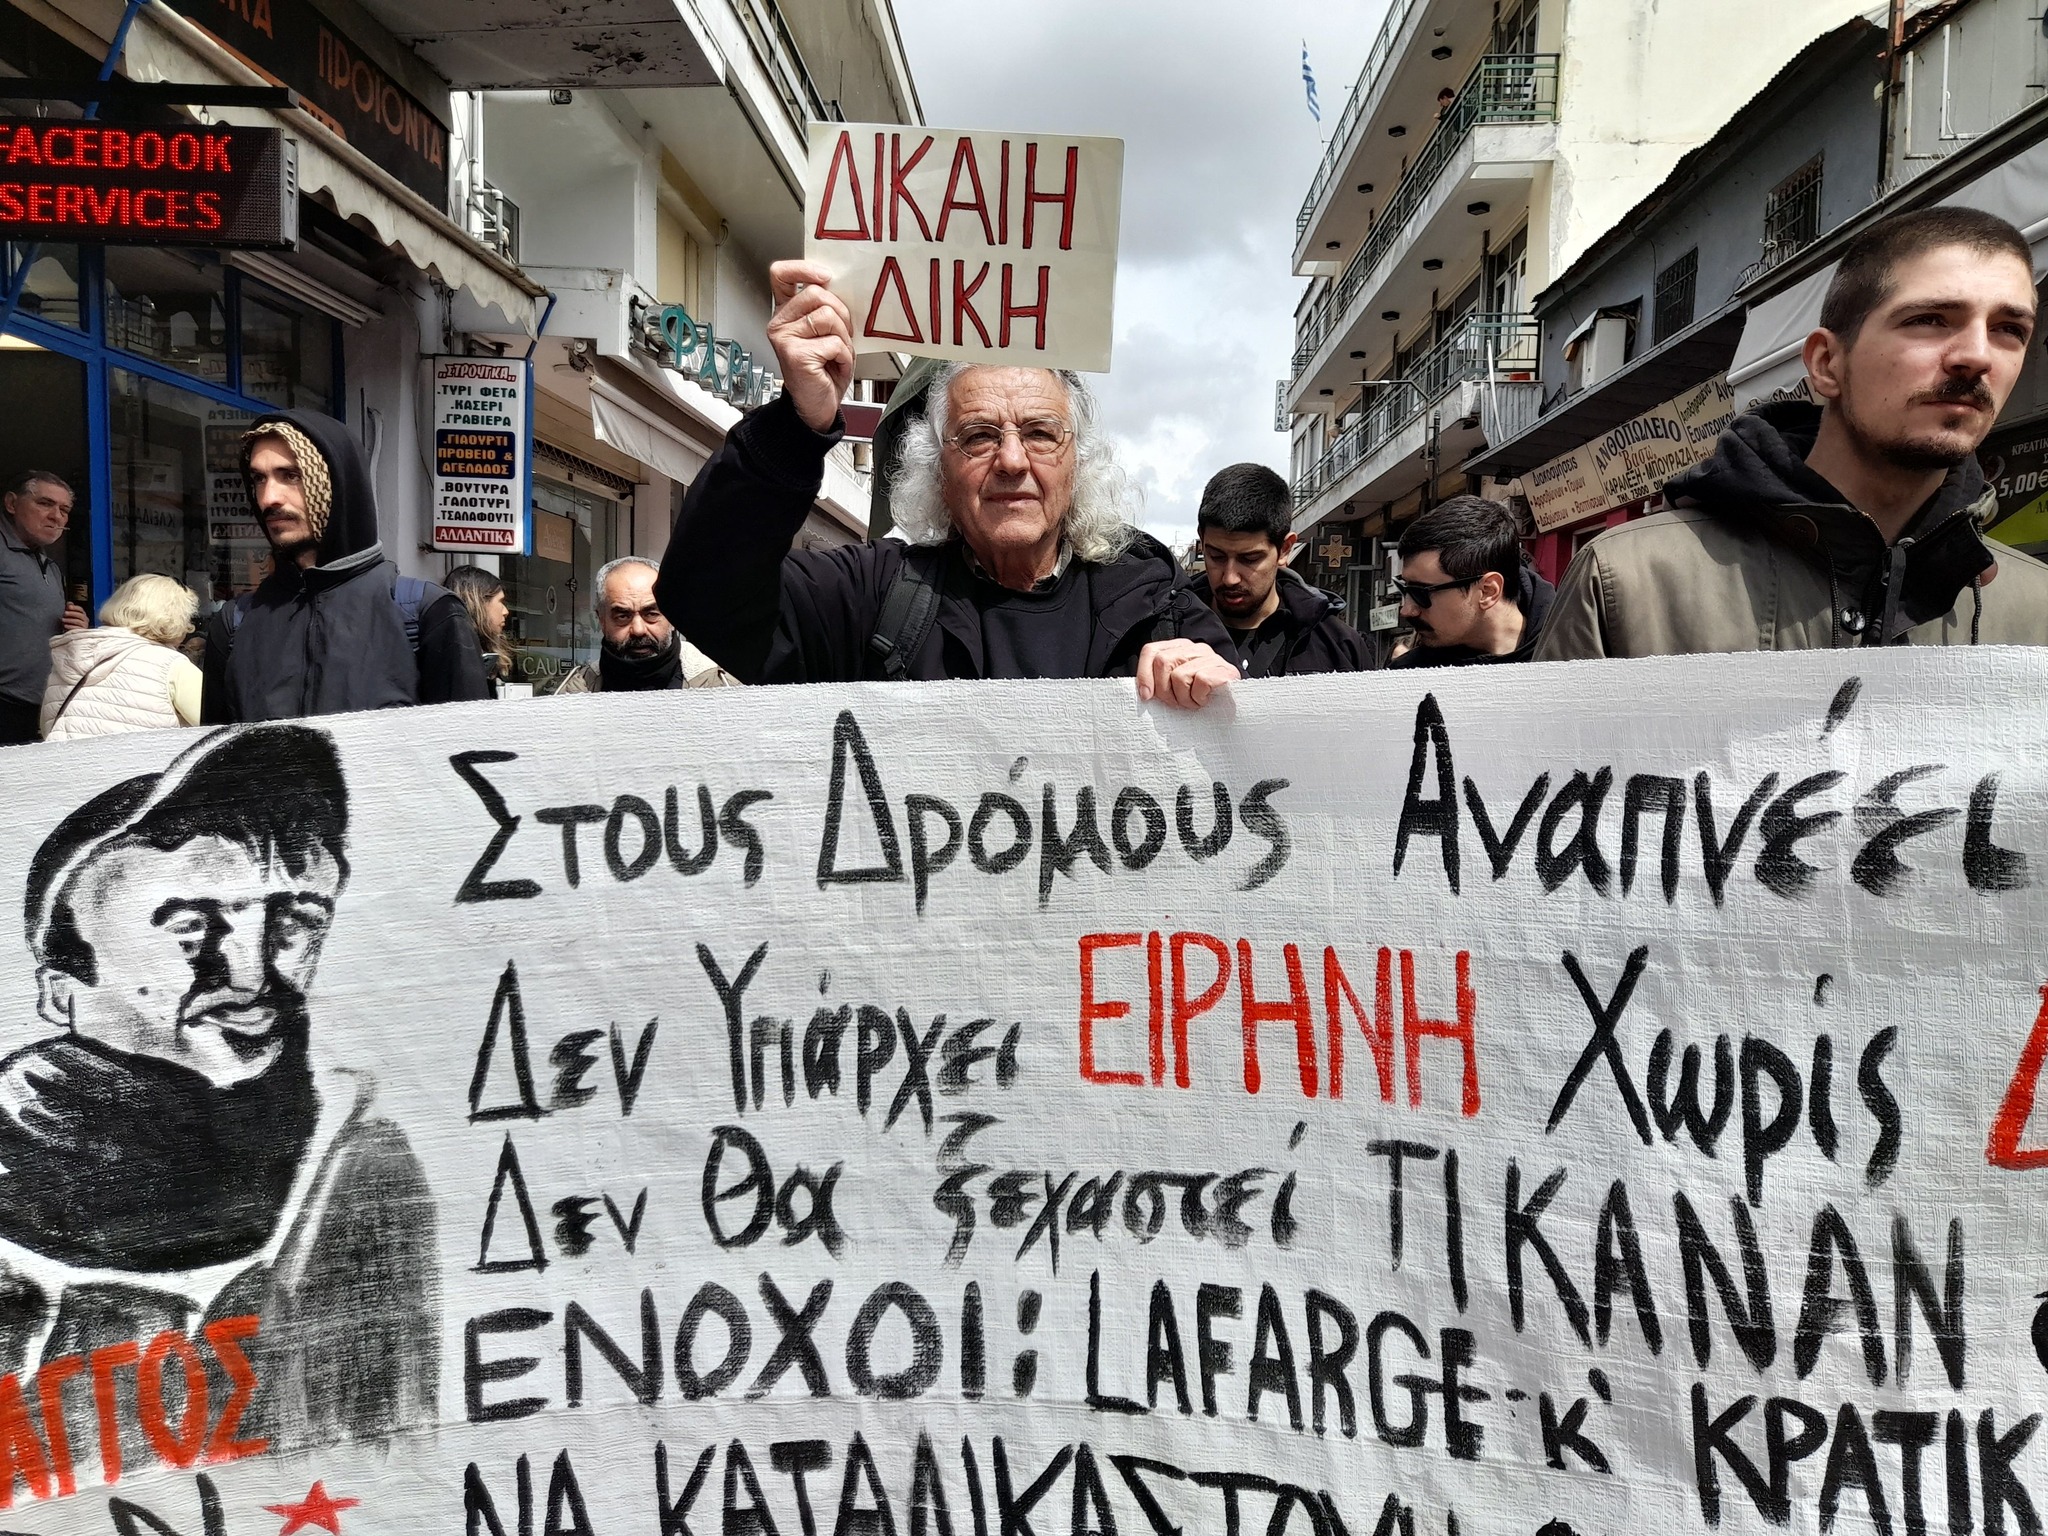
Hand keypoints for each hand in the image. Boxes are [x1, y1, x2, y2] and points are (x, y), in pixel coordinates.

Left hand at [59, 603, 86, 631]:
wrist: (71, 633)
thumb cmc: (70, 623)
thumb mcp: (69, 615)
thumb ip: (70, 608)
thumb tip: (69, 603)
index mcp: (82, 614)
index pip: (80, 609)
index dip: (75, 607)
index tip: (68, 607)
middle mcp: (85, 620)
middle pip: (80, 615)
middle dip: (72, 613)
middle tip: (65, 613)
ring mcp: (84, 625)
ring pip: (78, 621)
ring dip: (69, 620)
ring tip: (63, 620)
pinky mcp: (82, 631)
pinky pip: (76, 628)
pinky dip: (70, 626)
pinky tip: (65, 625)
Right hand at [767, 259, 855, 432]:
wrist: (818, 406)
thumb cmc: (824, 371)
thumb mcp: (826, 332)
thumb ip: (825, 307)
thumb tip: (838, 287)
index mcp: (787, 312)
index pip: (781, 275)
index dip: (804, 269)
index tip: (825, 276)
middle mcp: (780, 323)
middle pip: (817, 293)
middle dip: (841, 314)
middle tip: (841, 335)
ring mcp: (784, 338)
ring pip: (828, 316)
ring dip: (843, 338)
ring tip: (836, 354)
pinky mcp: (795, 354)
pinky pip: (834, 343)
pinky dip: (844, 357)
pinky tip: (834, 366)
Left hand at [1135, 639, 1238, 709]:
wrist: (1233, 707)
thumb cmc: (1199, 698)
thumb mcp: (1174, 688)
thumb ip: (1158, 682)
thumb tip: (1143, 691)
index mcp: (1179, 648)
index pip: (1151, 651)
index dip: (1144, 674)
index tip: (1146, 696)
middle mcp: (1194, 648)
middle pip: (1162, 662)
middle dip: (1165, 690)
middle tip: (1177, 703)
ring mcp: (1211, 657)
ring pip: (1180, 675)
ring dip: (1184, 698)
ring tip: (1193, 703)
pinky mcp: (1225, 669)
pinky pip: (1200, 681)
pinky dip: (1199, 697)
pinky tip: (1205, 700)